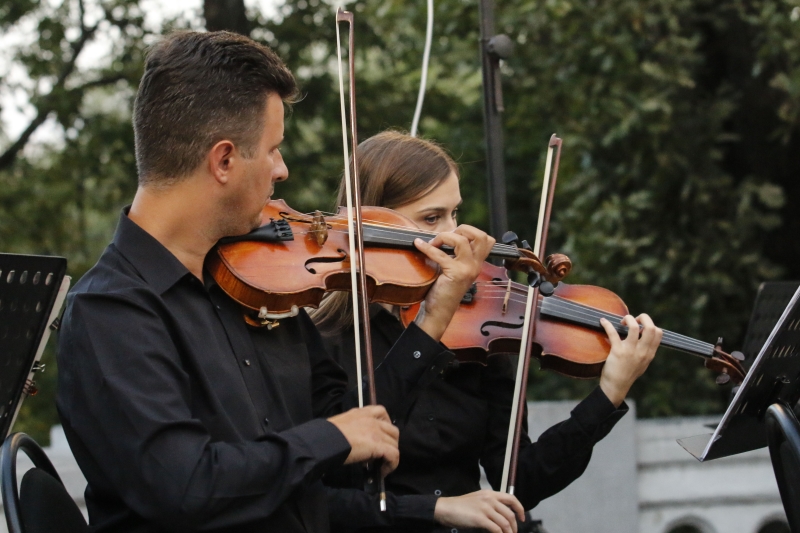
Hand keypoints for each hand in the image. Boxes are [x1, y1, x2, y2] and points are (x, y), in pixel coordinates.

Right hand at [327, 405, 398, 476]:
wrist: (325, 441)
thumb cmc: (327, 435)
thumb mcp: (342, 424)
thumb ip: (353, 428)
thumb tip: (358, 443)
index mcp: (362, 413)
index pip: (381, 412)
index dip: (385, 424)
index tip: (381, 436)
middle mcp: (372, 420)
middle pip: (392, 430)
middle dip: (390, 442)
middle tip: (380, 453)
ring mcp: (376, 432)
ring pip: (394, 443)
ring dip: (390, 454)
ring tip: (380, 464)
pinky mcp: (378, 445)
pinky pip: (394, 455)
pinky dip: (391, 464)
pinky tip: (382, 472)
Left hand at [413, 225, 494, 341]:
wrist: (439, 311)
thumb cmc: (443, 291)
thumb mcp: (454, 270)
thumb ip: (455, 255)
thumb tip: (443, 236)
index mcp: (476, 264)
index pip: (487, 240)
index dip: (470, 231)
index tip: (454, 235)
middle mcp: (475, 266)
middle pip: (480, 236)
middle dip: (462, 229)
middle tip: (446, 236)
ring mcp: (467, 270)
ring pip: (462, 240)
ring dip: (444, 236)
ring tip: (434, 243)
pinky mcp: (454, 274)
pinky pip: (440, 254)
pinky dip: (427, 247)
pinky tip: (419, 245)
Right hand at [434, 490, 524, 532]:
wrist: (446, 508)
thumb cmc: (459, 506)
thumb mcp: (477, 500)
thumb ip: (490, 505)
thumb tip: (501, 516)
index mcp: (490, 493)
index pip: (511, 498)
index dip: (520, 509)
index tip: (522, 518)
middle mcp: (489, 499)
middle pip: (510, 514)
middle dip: (515, 526)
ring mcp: (485, 508)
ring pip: (505, 523)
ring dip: (509, 532)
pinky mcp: (480, 518)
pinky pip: (496, 529)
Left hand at [599, 314, 661, 406]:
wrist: (616, 386)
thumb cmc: (628, 374)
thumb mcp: (643, 363)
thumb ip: (645, 351)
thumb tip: (644, 336)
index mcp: (649, 354)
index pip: (658, 333)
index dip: (651, 324)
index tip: (641, 324)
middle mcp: (642, 351)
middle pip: (650, 327)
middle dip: (643, 317)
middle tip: (634, 319)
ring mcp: (630, 351)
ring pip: (634, 327)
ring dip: (628, 319)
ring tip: (622, 321)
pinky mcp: (618, 352)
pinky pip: (613, 333)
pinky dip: (607, 324)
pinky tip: (603, 321)